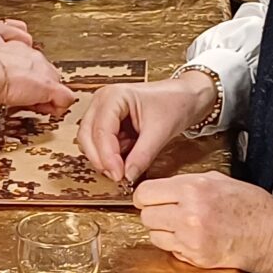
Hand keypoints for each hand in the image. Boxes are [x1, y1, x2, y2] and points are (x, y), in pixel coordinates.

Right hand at [0, 41, 77, 113]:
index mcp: (20, 50)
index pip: (34, 67)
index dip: (30, 82)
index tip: (20, 91)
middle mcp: (35, 58)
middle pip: (49, 76)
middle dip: (42, 91)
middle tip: (29, 102)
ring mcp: (44, 73)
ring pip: (57, 87)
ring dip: (48, 99)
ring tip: (34, 107)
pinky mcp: (50, 87)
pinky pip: (65, 99)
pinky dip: (58, 108)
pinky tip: (47, 111)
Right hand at [79, 77, 213, 183]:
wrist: (185, 98)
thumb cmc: (175, 103)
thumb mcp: (160, 131)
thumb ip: (143, 155)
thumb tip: (127, 176)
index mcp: (114, 96)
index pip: (101, 130)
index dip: (107, 156)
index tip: (118, 175)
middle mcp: (102, 101)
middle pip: (87, 136)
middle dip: (101, 159)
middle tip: (118, 176)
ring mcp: (101, 111)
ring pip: (89, 142)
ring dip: (103, 158)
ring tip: (125, 165)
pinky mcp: (106, 122)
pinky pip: (99, 144)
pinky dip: (109, 155)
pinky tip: (127, 156)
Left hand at [133, 172, 272, 272]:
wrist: (271, 235)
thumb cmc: (251, 206)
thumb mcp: (218, 180)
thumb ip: (186, 182)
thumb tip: (162, 187)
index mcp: (193, 190)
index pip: (145, 193)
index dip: (145, 196)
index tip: (149, 198)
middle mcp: (188, 214)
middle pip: (146, 215)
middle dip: (154, 212)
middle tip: (167, 211)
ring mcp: (190, 239)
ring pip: (153, 235)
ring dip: (162, 230)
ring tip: (182, 224)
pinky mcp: (195, 257)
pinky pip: (169, 249)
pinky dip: (175, 244)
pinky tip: (192, 237)